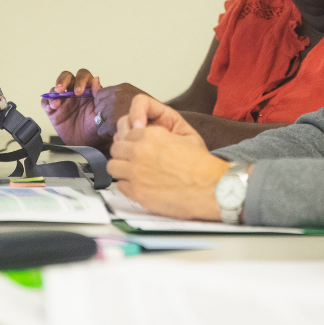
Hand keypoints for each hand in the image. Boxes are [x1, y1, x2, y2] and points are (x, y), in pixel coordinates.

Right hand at [40, 68, 104, 147]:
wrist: (88, 144)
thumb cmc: (96, 128)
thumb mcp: (100, 112)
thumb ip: (98, 95)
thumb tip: (96, 79)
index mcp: (88, 90)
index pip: (83, 76)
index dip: (80, 80)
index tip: (79, 91)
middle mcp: (75, 92)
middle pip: (67, 77)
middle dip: (63, 81)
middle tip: (61, 90)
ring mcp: (64, 101)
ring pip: (55, 89)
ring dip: (54, 93)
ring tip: (56, 104)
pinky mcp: (53, 111)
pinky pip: (46, 102)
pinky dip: (46, 103)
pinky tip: (50, 107)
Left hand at [92, 82, 149, 141]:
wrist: (163, 126)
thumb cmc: (151, 116)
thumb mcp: (134, 97)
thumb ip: (114, 92)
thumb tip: (95, 80)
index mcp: (123, 88)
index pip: (100, 94)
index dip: (105, 105)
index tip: (115, 111)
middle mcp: (117, 95)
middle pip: (97, 107)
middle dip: (104, 115)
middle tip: (119, 120)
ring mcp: (114, 108)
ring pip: (98, 119)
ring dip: (106, 125)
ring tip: (120, 126)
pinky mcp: (112, 122)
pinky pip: (101, 130)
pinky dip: (108, 134)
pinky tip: (119, 133)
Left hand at [108, 96, 226, 220]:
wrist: (210, 187)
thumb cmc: (201, 164)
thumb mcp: (182, 136)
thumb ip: (159, 133)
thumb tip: (143, 133)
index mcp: (152, 134)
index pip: (127, 132)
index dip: (132, 140)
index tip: (136, 146)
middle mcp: (140, 151)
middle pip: (116, 148)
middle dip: (124, 153)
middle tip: (134, 159)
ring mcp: (136, 172)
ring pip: (113, 166)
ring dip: (122, 168)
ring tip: (134, 172)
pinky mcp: (137, 192)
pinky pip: (120, 186)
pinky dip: (128, 185)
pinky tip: (141, 185)